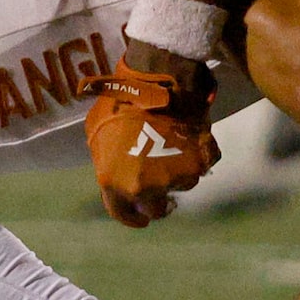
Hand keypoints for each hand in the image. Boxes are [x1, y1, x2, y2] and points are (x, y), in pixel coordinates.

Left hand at [84, 53, 219, 227]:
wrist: (153, 81)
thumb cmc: (118, 104)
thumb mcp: (97, 135)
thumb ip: (107, 162)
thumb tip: (116, 171)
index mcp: (117, 184)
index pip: (125, 215)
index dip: (132, 216)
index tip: (140, 217)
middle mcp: (148, 188)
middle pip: (157, 209)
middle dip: (157, 199)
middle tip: (159, 185)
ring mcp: (177, 177)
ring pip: (181, 184)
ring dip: (176, 173)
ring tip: (170, 147)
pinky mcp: (201, 162)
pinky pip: (200, 165)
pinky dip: (196, 156)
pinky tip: (188, 139)